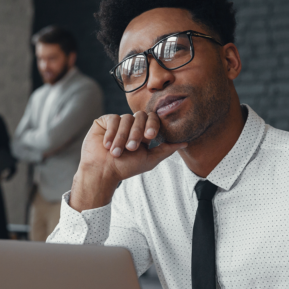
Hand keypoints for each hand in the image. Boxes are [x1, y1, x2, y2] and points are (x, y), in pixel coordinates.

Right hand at [69, 111, 185, 210]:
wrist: (103, 172)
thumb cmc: (125, 168)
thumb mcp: (149, 159)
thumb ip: (166, 149)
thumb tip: (185, 142)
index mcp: (142, 132)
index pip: (152, 119)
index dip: (152, 124)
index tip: (150, 136)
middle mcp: (131, 125)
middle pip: (140, 117)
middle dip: (137, 133)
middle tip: (131, 148)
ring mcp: (118, 122)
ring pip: (125, 119)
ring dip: (122, 137)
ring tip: (116, 152)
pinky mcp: (104, 121)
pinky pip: (112, 119)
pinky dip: (111, 133)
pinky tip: (107, 145)